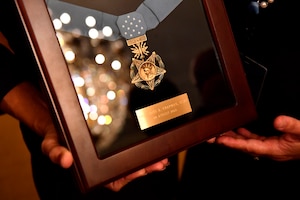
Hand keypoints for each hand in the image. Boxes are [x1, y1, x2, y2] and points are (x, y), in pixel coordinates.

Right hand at [41, 130, 168, 191]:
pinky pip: (131, 152)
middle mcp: (102, 165)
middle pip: (127, 172)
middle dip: (144, 169)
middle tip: (158, 163)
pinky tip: (154, 149)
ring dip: (147, 162)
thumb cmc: (56, 136)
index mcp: (90, 170)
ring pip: (132, 163)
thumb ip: (54, 151)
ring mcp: (110, 156)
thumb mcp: (51, 143)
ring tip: (162, 159)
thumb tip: (64, 159)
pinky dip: (143, 152)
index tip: (140, 170)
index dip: (128, 176)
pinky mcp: (115, 145)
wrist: (59, 121)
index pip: (112, 178)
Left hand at [209, 115, 299, 160]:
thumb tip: (277, 120)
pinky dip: (244, 135)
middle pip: (243, 146)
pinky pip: (254, 140)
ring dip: (233, 138)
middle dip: (226, 141)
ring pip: (246, 143)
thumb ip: (291, 126)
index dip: (233, 143)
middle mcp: (269, 150)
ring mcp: (270, 147)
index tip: (219, 139)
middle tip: (210, 137)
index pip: (248, 147)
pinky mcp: (273, 143)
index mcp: (274, 149)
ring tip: (219, 132)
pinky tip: (238, 130)